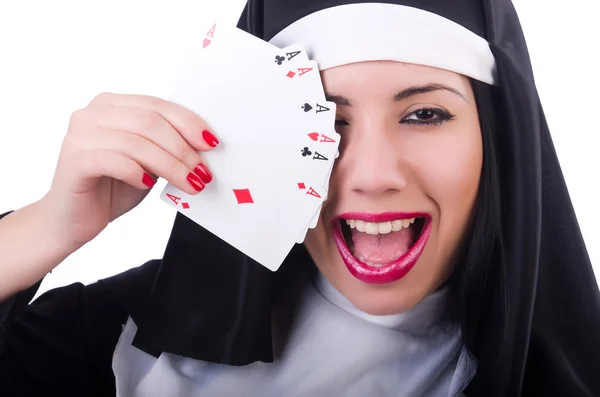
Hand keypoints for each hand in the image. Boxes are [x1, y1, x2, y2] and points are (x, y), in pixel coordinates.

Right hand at [41, 92, 217, 247]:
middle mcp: (92, 113)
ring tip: (189, 183)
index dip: (188, 123)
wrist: (74, 219)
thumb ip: (167, 146)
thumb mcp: (148, 162)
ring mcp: (80, 134)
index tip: (211, 144)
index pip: (158, 105)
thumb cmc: (113, 187)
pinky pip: (115, 160)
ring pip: (137, 142)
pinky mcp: (74, 159)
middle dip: (183, 149)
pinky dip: (138, 173)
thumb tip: (205, 145)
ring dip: (170, 165)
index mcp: (112, 105)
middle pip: (150, 122)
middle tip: (203, 172)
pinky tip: (149, 184)